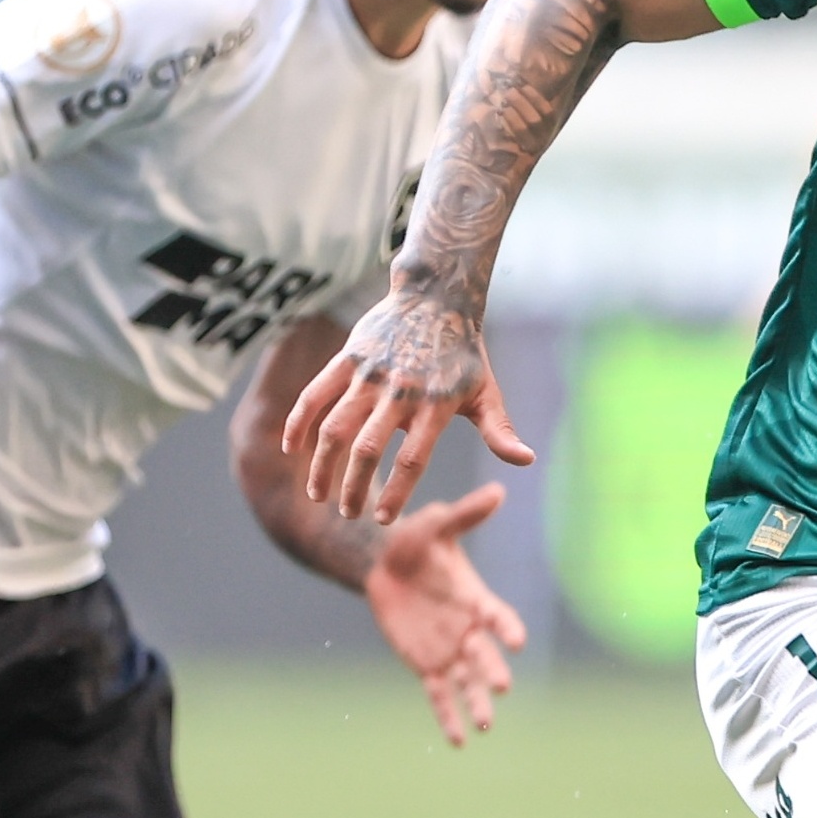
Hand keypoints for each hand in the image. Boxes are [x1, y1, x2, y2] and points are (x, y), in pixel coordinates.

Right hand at [280, 286, 535, 522]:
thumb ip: (499, 431)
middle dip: (355, 487)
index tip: (383, 519)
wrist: (436, 298)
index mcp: (435, 406)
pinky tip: (291, 449)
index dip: (397, 492)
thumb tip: (525, 462)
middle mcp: (400, 392)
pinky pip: (316, 394)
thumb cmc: (463, 354)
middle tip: (349, 513)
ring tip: (319, 494)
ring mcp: (370, 375)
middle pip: (370, 449)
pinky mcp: (348, 359)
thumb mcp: (486, 392)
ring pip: (337, 426)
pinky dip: (299, 422)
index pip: (412, 459)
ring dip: (323, 464)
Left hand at [362, 480, 527, 744]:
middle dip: (491, 671)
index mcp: (475, 598)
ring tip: (487, 726)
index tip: (515, 640)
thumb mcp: (436, 526)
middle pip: (483, 655)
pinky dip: (448, 717)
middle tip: (500, 687)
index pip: (496, 616)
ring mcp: (449, 650)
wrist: (385, 564)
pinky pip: (439, 695)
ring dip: (476, 703)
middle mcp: (468, 630)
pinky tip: (459, 742)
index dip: (505, 627)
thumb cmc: (415, 542)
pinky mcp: (427, 665)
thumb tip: (497, 489)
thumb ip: (464, 515)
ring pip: (465, 681)